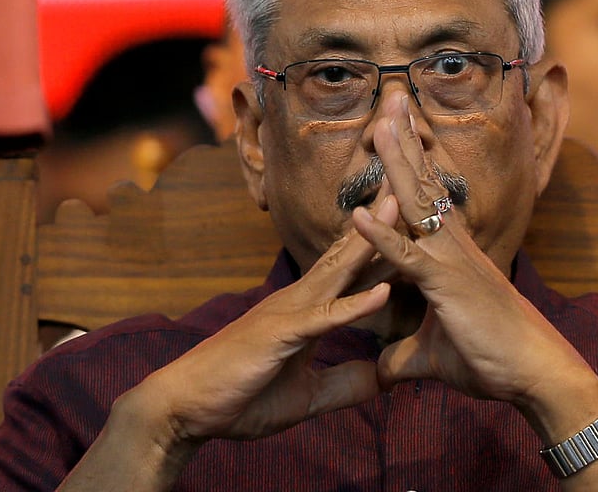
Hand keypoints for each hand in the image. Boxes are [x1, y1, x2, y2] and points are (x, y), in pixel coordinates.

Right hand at [128, 193, 399, 444]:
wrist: (186, 408)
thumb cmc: (241, 396)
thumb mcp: (306, 397)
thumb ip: (343, 385)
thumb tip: (380, 380)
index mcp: (308, 310)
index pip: (350, 273)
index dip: (380, 246)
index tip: (411, 224)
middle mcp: (300, 300)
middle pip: (347, 256)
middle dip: (380, 223)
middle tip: (409, 189)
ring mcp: (289, 313)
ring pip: (338, 273)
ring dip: (371, 244)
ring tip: (399, 212)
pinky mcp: (281, 335)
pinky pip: (324, 318)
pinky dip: (355, 305)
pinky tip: (382, 292)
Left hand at [352, 92, 597, 439]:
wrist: (532, 373)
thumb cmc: (489, 357)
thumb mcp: (434, 355)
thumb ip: (405, 355)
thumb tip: (383, 371)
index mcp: (449, 251)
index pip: (426, 195)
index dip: (410, 160)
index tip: (396, 125)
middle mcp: (451, 245)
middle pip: (422, 182)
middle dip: (404, 140)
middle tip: (390, 98)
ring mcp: (449, 260)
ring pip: (417, 204)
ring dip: (395, 165)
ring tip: (378, 125)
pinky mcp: (445, 286)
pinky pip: (408, 257)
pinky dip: (381, 238)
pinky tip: (357, 214)